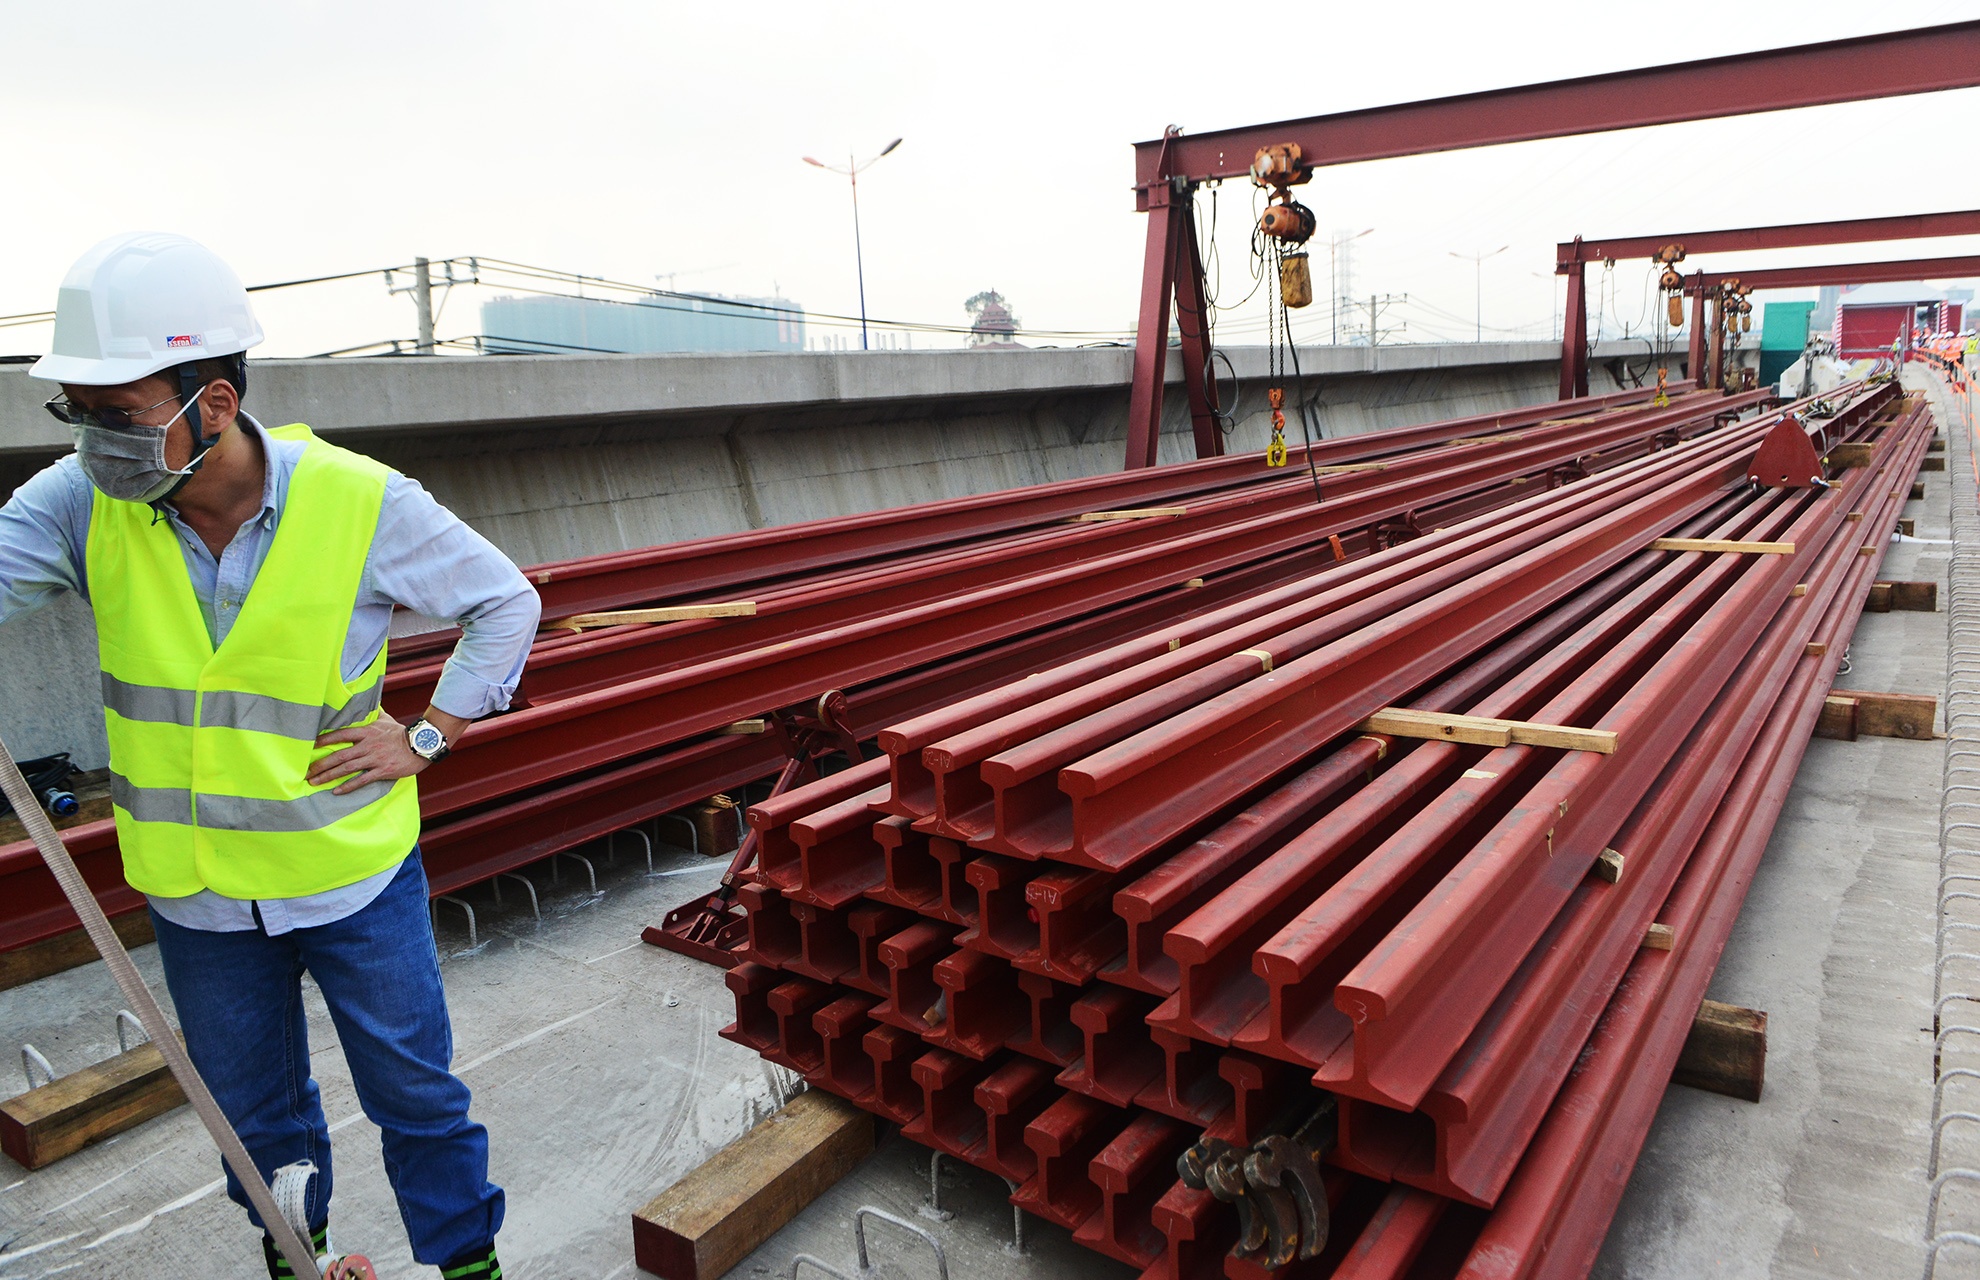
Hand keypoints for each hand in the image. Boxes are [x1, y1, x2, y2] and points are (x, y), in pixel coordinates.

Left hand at [309, 709, 427, 794]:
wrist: (420, 745)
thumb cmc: (400, 733)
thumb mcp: (385, 720)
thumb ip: (373, 713)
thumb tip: (366, 700)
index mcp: (367, 732)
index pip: (341, 734)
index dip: (324, 740)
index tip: (310, 745)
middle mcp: (368, 745)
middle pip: (339, 755)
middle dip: (321, 764)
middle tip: (306, 772)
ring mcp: (375, 759)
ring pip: (347, 769)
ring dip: (328, 776)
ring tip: (314, 782)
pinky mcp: (382, 771)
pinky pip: (362, 780)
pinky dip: (348, 786)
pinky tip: (336, 791)